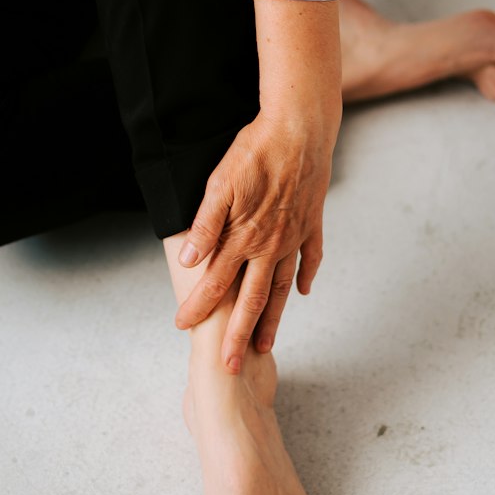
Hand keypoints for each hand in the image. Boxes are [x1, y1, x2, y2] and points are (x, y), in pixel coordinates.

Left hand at [173, 110, 339, 371]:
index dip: (198, 307)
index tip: (183, 328)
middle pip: (251, 300)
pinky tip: (301, 292)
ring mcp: (294, 237)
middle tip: (229, 367)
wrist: (300, 128)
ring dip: (272, 319)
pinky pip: (310, 258)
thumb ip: (206, 226)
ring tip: (264, 344)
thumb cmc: (255, 151)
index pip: (215, 283)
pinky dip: (304, 276)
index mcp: (244, 237)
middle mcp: (270, 245)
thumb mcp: (220, 184)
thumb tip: (191, 262)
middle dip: (237, 335)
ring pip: (281, 288)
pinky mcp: (312, 223)